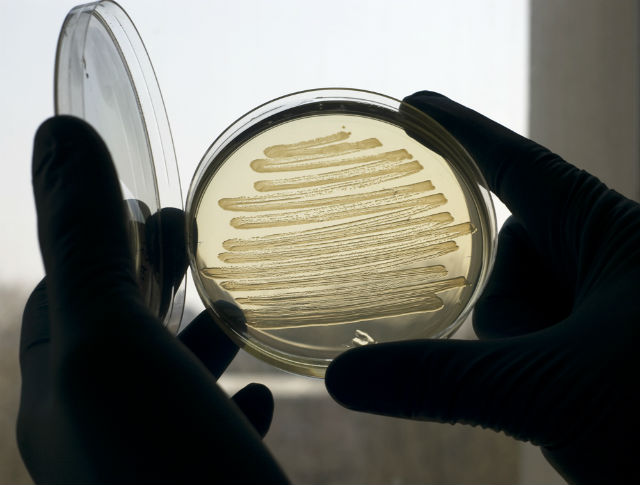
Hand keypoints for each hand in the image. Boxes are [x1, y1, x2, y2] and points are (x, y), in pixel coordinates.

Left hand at [18, 116, 287, 483]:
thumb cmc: (169, 471)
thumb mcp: (110, 345)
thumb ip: (84, 243)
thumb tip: (58, 132)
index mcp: (63, 393)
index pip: (65, 295)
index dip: (96, 238)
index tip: (144, 199)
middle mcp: (98, 431)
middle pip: (116, 333)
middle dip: (149, 276)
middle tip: (190, 230)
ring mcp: (153, 464)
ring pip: (164, 380)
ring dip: (190, 333)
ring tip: (229, 300)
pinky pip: (207, 431)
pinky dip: (227, 396)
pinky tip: (259, 389)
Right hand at [325, 91, 639, 483]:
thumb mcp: (552, 386)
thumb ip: (442, 379)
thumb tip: (343, 379)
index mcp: (611, 231)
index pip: (516, 163)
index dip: (461, 131)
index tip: (416, 105)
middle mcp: (608, 256)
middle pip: (513, 251)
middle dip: (507, 308)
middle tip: (540, 363)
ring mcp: (607, 304)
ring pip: (522, 308)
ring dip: (524, 356)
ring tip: (570, 400)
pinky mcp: (602, 347)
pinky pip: (540, 340)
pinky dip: (529, 372)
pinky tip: (557, 405)